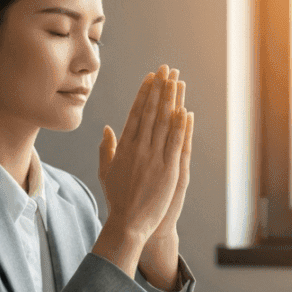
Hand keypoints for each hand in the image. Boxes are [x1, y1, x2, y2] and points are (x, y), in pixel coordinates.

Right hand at [97, 64, 188, 241]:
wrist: (127, 223)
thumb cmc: (116, 199)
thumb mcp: (106, 171)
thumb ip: (106, 148)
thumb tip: (107, 129)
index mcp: (124, 147)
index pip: (135, 113)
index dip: (144, 92)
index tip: (150, 77)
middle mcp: (138, 148)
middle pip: (151, 112)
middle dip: (159, 88)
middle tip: (165, 69)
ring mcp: (154, 158)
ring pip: (164, 123)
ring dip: (171, 100)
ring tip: (176, 81)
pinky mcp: (168, 170)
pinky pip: (175, 143)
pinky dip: (180, 126)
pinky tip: (185, 110)